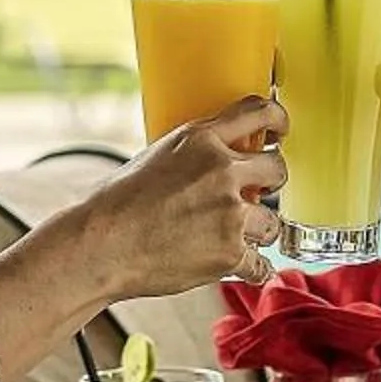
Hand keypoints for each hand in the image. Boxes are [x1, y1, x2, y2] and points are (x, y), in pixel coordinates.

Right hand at [80, 97, 287, 295]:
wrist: (100, 245)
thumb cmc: (116, 204)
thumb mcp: (157, 155)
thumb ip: (195, 152)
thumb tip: (218, 156)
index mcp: (201, 139)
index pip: (259, 111)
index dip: (278, 120)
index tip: (280, 131)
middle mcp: (221, 171)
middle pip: (278, 167)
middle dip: (272, 181)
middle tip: (260, 192)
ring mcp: (229, 213)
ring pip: (274, 222)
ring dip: (259, 231)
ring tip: (235, 236)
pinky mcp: (229, 253)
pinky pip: (261, 264)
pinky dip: (251, 270)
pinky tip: (238, 267)